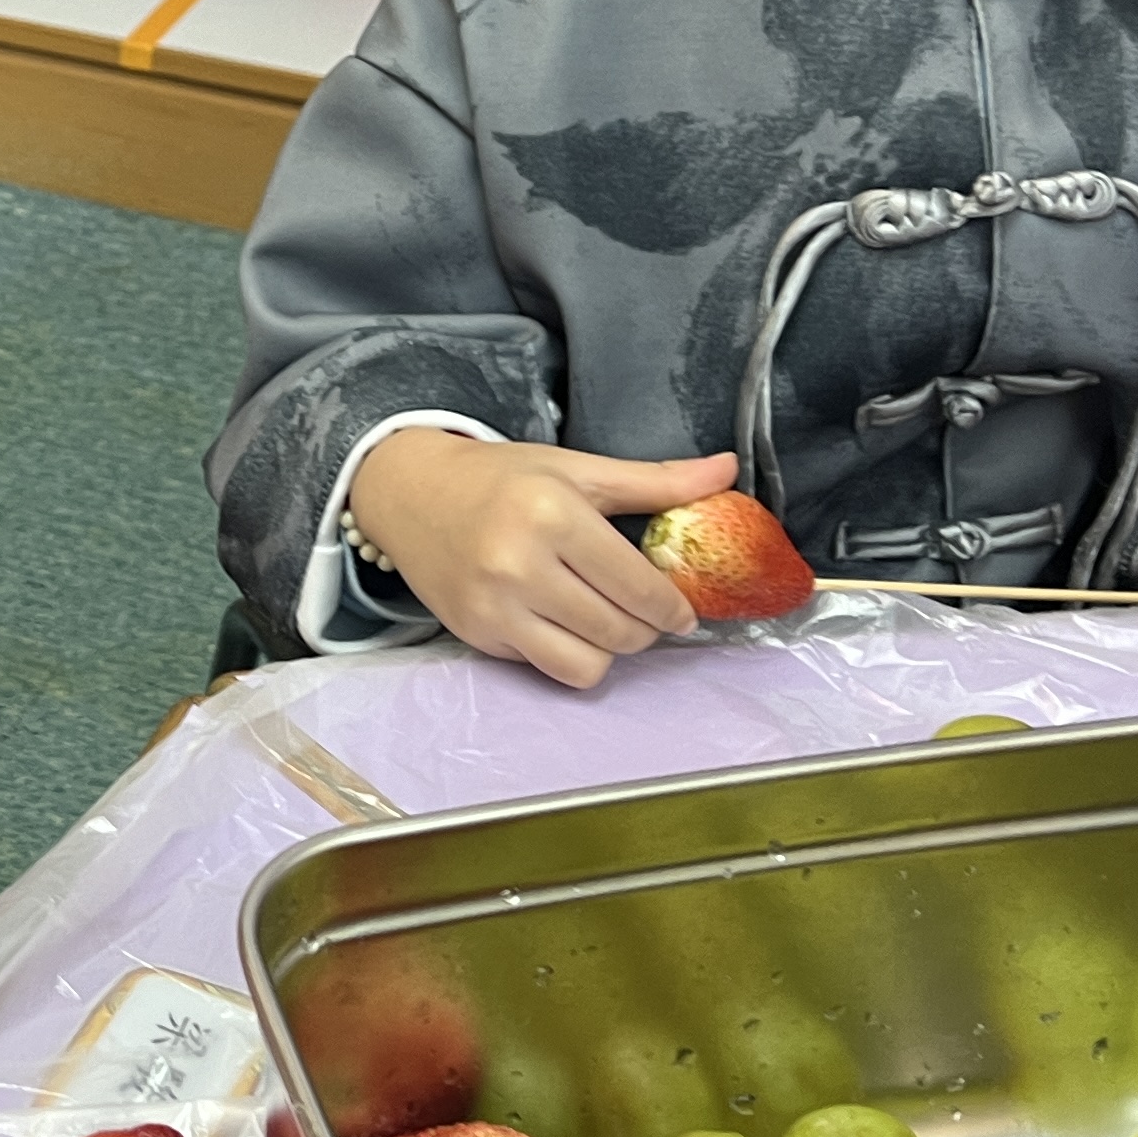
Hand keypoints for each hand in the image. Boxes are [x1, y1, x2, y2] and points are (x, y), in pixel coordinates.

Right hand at [346, 431, 733, 690]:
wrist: (410, 493)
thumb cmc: (501, 479)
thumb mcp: (577, 468)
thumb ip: (655, 481)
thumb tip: (727, 470)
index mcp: (554, 513)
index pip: (639, 587)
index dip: (673, 608)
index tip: (680, 610)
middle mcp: (520, 564)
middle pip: (620, 632)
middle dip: (645, 629)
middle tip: (644, 612)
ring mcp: (494, 606)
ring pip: (587, 664)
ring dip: (609, 649)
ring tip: (606, 621)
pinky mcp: (477, 634)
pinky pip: (547, 668)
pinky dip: (567, 654)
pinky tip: (562, 624)